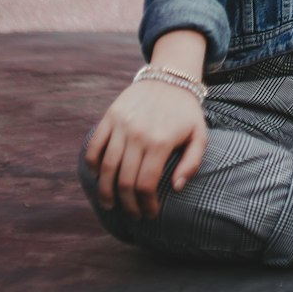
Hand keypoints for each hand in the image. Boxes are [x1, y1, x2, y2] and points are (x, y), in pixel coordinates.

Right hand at [84, 80, 207, 218]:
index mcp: (161, 142)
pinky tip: (99, 176)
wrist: (169, 77)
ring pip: (107, 168)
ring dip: (106, 191)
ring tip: (110, 204)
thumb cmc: (186, 111)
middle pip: (125, 181)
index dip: (146, 204)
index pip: (146, 184)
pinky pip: (94, 147)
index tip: (149, 214)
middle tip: (133, 214)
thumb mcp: (199, 135)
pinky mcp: (110, 117)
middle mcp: (138, 134)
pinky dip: (92, 165)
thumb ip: (192, 163)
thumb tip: (176, 188)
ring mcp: (121, 125)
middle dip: (128, 204)